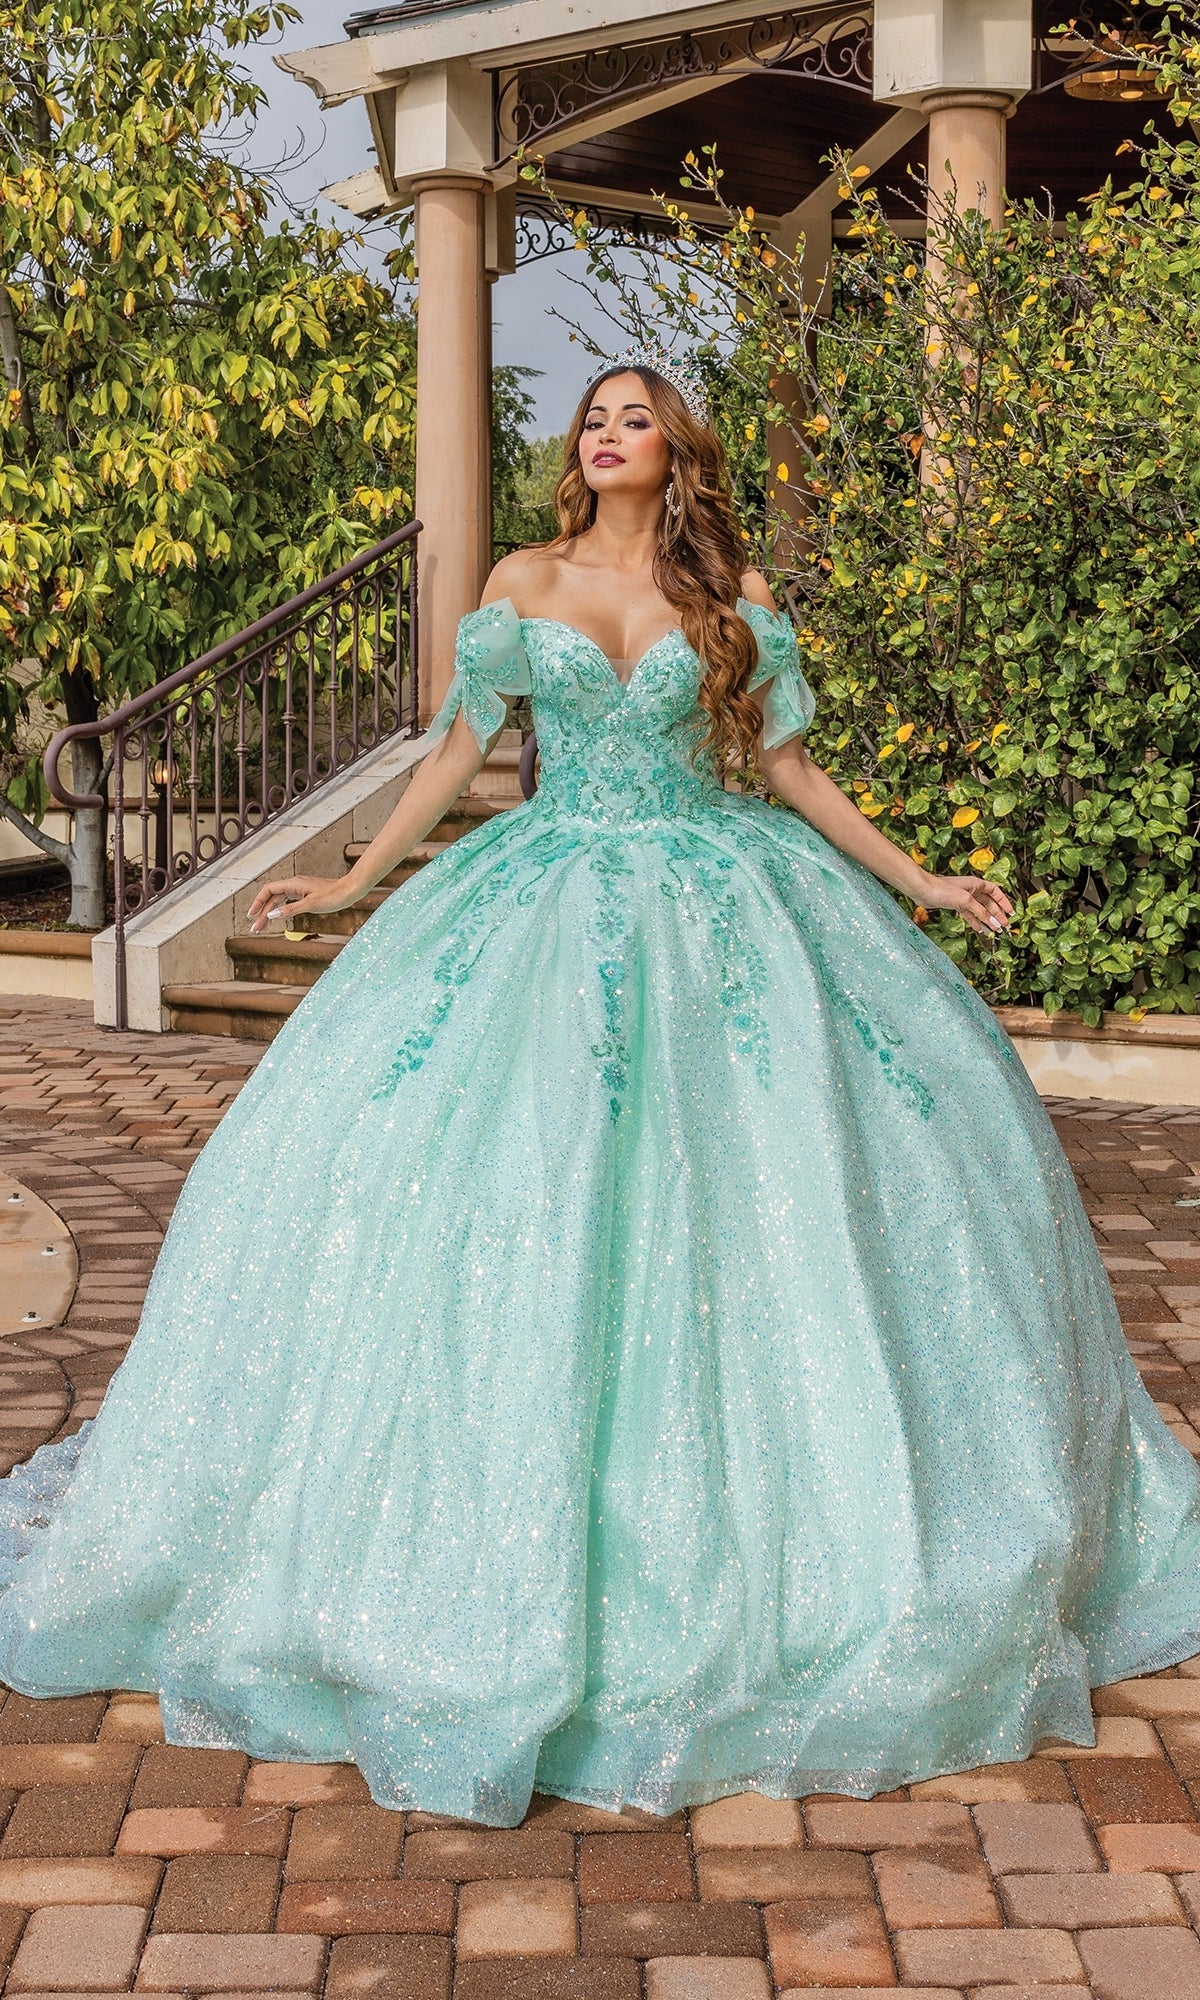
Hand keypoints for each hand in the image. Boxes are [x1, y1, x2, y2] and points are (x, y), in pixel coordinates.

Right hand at [246, 875, 361, 934]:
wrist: (350, 891)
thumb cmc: (334, 896)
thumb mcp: (311, 905)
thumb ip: (290, 910)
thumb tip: (272, 914)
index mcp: (294, 884)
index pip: (268, 890)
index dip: (258, 902)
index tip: (251, 915)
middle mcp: (295, 885)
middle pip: (272, 897)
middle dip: (262, 912)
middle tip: (255, 928)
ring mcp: (300, 889)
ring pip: (279, 900)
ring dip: (270, 912)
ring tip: (262, 926)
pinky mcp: (306, 895)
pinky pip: (287, 901)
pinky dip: (280, 910)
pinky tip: (277, 917)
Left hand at [920, 872, 1014, 935]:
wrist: (923, 891)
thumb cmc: (943, 890)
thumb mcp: (966, 901)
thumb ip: (981, 912)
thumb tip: (994, 922)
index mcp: (976, 884)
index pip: (996, 892)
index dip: (1004, 902)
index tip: (1011, 912)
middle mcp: (971, 890)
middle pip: (989, 903)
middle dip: (997, 914)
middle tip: (1005, 926)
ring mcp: (963, 897)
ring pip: (979, 910)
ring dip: (987, 919)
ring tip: (995, 930)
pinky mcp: (955, 904)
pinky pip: (969, 914)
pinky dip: (974, 921)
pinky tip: (979, 929)